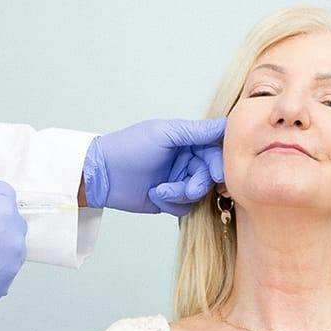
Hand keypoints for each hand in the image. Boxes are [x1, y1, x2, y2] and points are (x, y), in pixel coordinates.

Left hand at [82, 118, 226, 214]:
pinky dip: (171, 203)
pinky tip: (154, 194)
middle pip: (210, 175)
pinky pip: (185, 207)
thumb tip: (226, 123)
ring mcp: (178, 180)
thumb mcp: (165, 134)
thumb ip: (197, 131)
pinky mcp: (170, 199)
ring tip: (161, 190)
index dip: (220, 163)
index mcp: (187, 140)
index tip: (218, 175)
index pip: (215, 150)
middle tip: (190, 189)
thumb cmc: (130, 147)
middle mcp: (186, 159)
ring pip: (199, 193)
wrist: (103, 174)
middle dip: (200, 184)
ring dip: (181, 194)